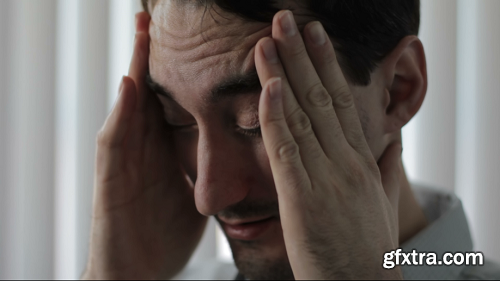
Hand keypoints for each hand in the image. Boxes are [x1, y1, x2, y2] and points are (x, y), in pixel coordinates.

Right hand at [83, 13, 206, 278]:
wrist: (138, 272)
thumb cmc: (165, 234)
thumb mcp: (194, 194)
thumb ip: (208, 170)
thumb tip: (239, 157)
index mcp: (164, 150)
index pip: (174, 101)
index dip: (183, 70)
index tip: (196, 40)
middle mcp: (144, 148)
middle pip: (150, 92)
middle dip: (153, 53)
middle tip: (157, 15)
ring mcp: (126, 161)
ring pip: (130, 106)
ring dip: (135, 67)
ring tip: (142, 30)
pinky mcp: (111, 180)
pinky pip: (116, 140)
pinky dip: (122, 112)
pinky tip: (131, 85)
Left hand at [255, 11, 402, 278]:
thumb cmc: (367, 249)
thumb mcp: (382, 204)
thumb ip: (387, 171)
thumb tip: (391, 145)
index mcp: (361, 161)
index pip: (342, 102)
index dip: (327, 65)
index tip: (315, 36)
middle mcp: (346, 162)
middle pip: (322, 97)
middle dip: (303, 54)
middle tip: (287, 18)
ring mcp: (327, 179)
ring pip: (303, 116)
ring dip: (283, 74)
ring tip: (268, 39)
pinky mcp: (305, 200)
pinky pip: (288, 151)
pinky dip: (277, 117)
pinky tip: (268, 88)